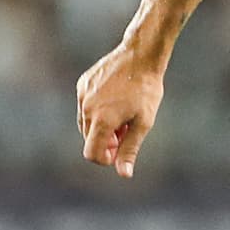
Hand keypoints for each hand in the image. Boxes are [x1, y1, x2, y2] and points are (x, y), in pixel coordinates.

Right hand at [77, 44, 165, 177]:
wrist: (140, 56)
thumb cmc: (146, 90)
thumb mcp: (143, 123)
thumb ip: (129, 149)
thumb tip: (123, 174)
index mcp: (101, 120)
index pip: (91, 153)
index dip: (105, 158)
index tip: (119, 150)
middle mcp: (87, 108)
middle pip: (90, 139)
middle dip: (106, 141)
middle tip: (127, 129)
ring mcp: (83, 94)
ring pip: (86, 123)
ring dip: (102, 126)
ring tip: (123, 115)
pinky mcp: (83, 83)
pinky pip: (85, 105)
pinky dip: (97, 110)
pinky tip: (115, 100)